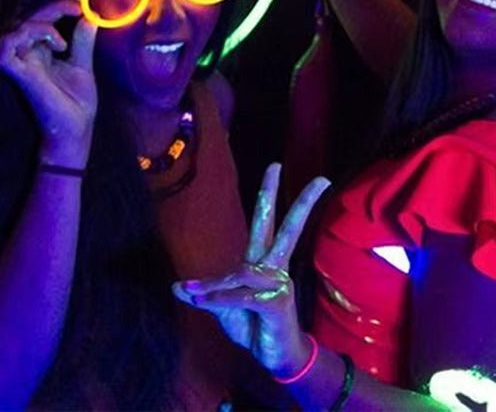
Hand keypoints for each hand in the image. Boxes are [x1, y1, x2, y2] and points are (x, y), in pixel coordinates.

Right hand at [0, 0, 97, 167]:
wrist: (75, 130)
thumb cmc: (75, 103)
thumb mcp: (82, 65)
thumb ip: (83, 41)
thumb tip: (89, 17)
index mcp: (41, 52)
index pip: (42, 19)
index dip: (60, 5)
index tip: (83, 0)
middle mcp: (28, 56)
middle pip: (29, 19)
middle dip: (55, 8)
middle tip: (79, 6)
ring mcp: (22, 66)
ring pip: (16, 29)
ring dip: (41, 25)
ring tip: (62, 41)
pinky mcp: (20, 76)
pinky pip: (5, 51)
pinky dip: (23, 38)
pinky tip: (54, 45)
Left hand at [173, 164, 330, 374]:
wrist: (276, 356)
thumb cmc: (254, 326)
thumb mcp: (225, 308)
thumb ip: (207, 294)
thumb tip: (176, 286)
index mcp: (263, 262)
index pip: (268, 220)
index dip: (270, 193)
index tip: (275, 166)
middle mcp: (274, 267)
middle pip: (286, 226)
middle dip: (293, 199)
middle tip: (283, 165)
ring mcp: (278, 284)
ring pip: (242, 272)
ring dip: (212, 287)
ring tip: (190, 294)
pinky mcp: (276, 304)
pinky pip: (240, 297)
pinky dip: (217, 299)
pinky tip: (199, 301)